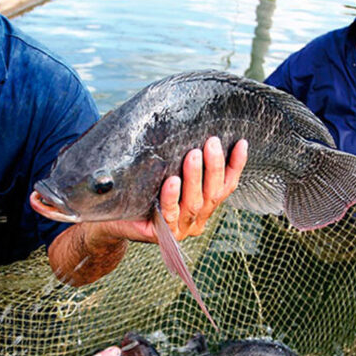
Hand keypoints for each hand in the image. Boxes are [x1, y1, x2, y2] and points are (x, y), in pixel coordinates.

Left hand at [102, 136, 247, 242]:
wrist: (114, 217)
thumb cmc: (143, 190)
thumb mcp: (165, 171)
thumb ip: (178, 157)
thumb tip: (184, 121)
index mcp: (204, 205)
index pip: (226, 185)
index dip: (236, 165)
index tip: (241, 143)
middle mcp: (197, 219)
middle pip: (213, 193)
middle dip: (214, 167)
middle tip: (211, 142)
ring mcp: (181, 229)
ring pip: (194, 203)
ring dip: (195, 178)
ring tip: (193, 155)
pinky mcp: (162, 234)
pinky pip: (169, 214)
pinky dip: (171, 198)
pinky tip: (172, 182)